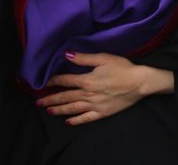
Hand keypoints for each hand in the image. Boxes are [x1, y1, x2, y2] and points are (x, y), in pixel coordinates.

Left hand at [37, 52, 174, 125]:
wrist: (139, 82)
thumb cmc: (123, 67)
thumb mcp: (104, 58)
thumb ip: (84, 58)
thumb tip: (67, 54)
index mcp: (87, 80)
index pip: (66, 81)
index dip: (53, 81)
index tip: (43, 83)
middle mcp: (88, 94)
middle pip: (65, 97)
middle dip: (50, 99)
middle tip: (38, 102)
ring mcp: (95, 105)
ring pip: (73, 108)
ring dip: (59, 110)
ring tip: (49, 111)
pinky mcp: (103, 113)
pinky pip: (86, 118)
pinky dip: (76, 120)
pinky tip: (68, 121)